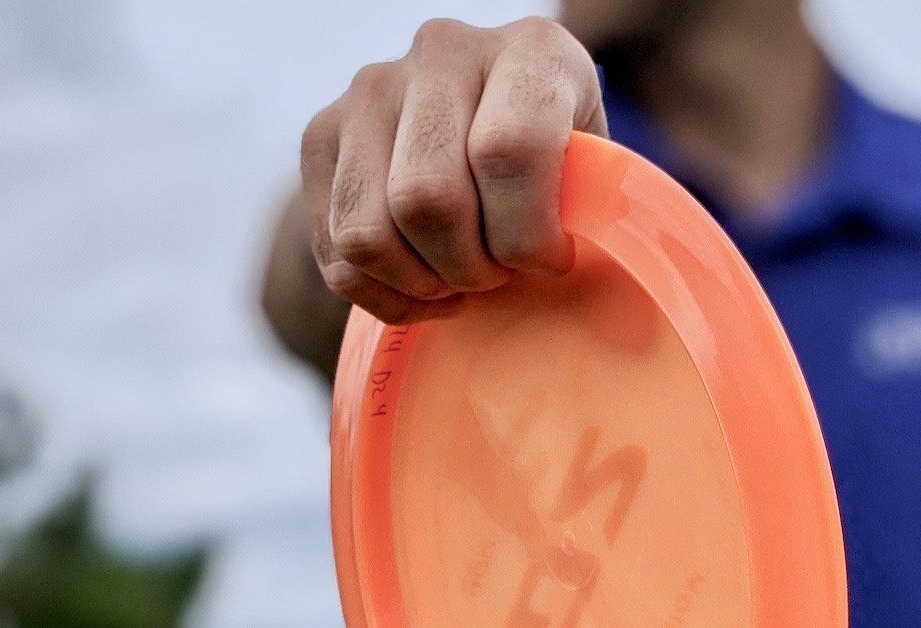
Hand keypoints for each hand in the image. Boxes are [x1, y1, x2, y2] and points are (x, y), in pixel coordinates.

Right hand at [299, 17, 606, 323]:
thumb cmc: (556, 163)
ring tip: (457, 279)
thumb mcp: (594, 172)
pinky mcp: (321, 135)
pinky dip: (381, 293)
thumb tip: (599, 315)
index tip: (550, 261)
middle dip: (468, 267)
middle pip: (427, 198)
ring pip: (367, 232)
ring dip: (420, 282)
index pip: (508, 151)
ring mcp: (369, 90)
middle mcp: (440, 52)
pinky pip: (336, 251)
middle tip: (496, 277)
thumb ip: (596, 218)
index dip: (526, 234)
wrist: (484, 122)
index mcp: (531, 49)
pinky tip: (420, 283)